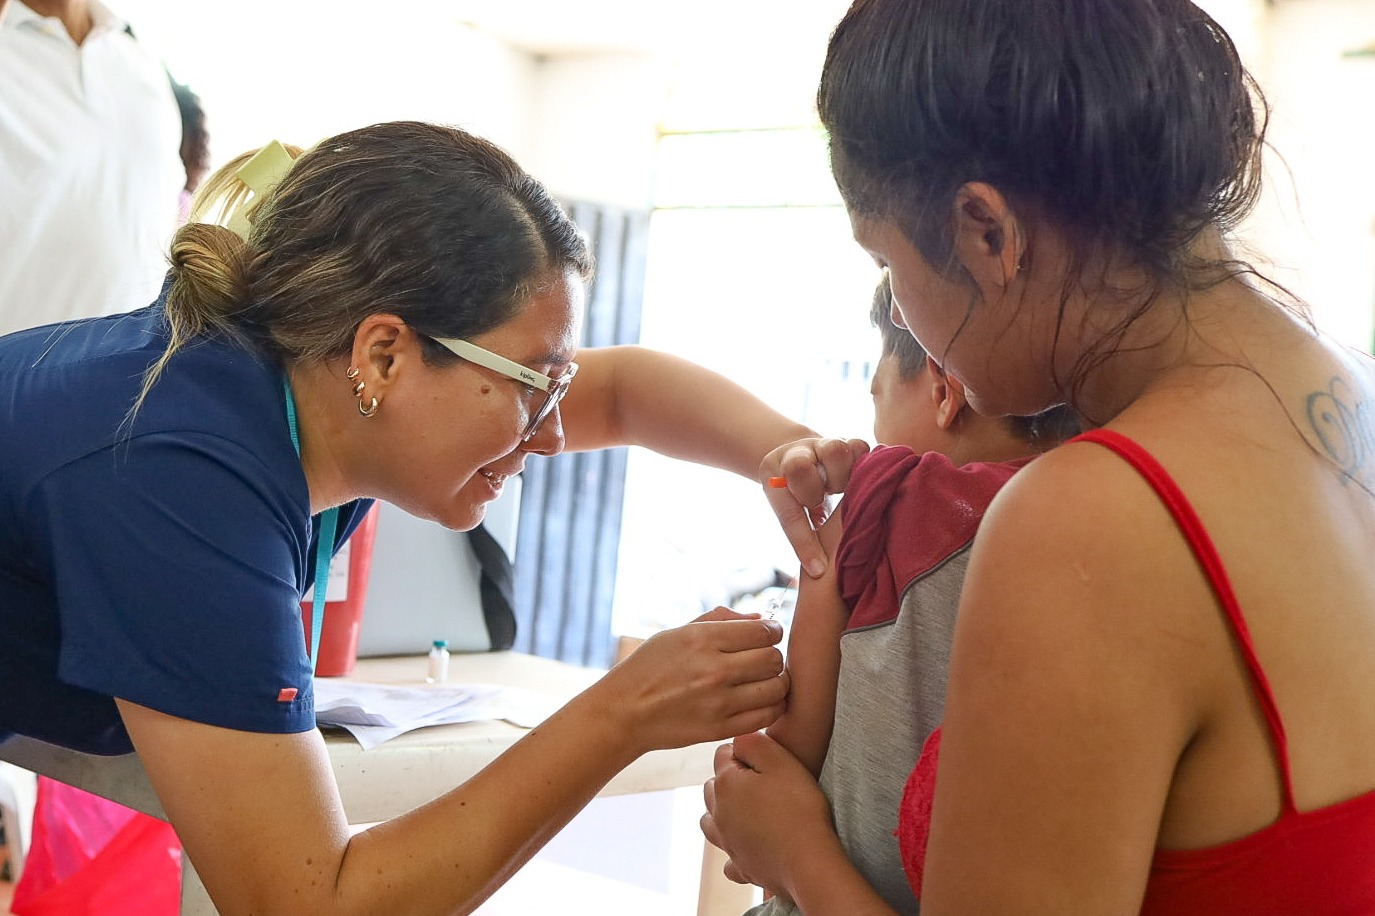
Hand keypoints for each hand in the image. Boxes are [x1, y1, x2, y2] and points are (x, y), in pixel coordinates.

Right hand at [599, 616, 787, 752]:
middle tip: (763, 658)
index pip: (763, 631)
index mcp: (702, 640)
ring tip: (765, 680)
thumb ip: (719, 620)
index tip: (768, 634)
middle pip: (773, 658)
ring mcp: (718, 702)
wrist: (624, 712)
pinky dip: (772, 707)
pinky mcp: (720, 728)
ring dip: (777, 682)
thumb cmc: (649, 667)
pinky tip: (761, 700)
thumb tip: (759, 619)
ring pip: (777, 688)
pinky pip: (767, 716)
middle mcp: (714, 670)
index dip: (773, 630)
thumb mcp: (676, 633)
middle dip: (774, 655)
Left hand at [701, 731, 839, 899]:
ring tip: (749, 810)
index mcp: (725, 784)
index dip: (744, 752)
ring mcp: (727, 842)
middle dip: (730, 780)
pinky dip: (736, 850)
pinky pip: (729, 858)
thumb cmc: (798, 807)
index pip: (722, 755)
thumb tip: (737, 741)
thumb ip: (752, 742)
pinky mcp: (741, 866)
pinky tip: (751, 846)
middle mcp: (718, 813)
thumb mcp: (779, 760)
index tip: (767, 760)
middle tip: (761, 782)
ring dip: (724, 812)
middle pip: (713, 787)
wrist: (808, 860)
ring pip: (711, 821)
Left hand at [762, 437, 869, 577]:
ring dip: (841, 478)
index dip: (804, 543)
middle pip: (800, 468)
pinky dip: (864, 465)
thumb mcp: (789, 510)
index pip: (787, 512)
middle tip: (819, 502)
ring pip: (835, 451)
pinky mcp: (849, 442)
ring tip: (842, 491)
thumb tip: (820, 571)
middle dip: (813, 492)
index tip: (818, 569)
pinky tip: (862, 480)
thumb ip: (802, 532)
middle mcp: (796, 452)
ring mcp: (822, 444)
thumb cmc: (796, 495)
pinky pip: (861, 448)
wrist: (803, 458)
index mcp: (772, 471)